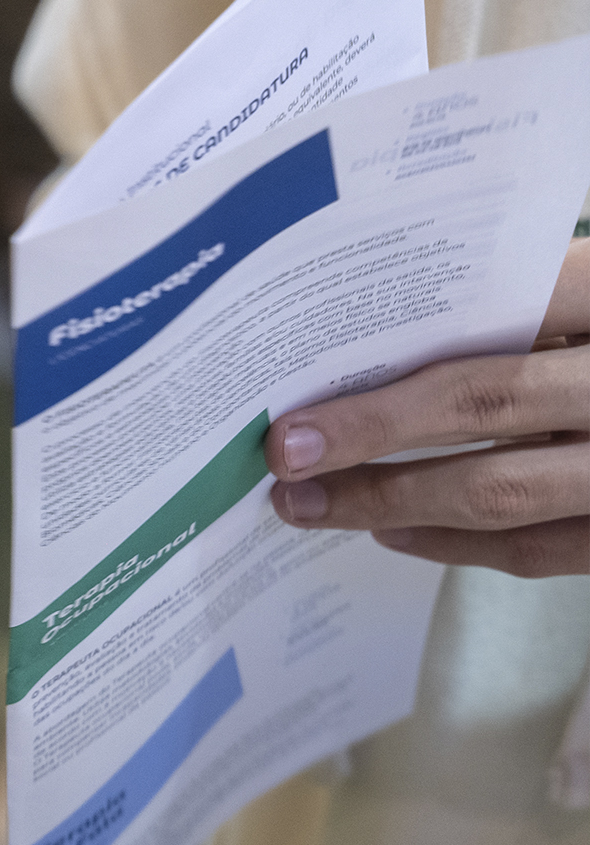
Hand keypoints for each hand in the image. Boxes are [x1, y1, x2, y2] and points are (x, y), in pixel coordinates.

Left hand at [264, 238, 589, 576]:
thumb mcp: (587, 295)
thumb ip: (517, 297)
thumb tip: (366, 330)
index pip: (500, 312)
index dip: (402, 357)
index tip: (306, 393)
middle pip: (484, 402)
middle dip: (370, 434)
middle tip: (285, 454)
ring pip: (502, 490)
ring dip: (391, 501)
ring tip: (311, 504)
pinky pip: (541, 549)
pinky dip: (454, 544)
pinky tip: (391, 529)